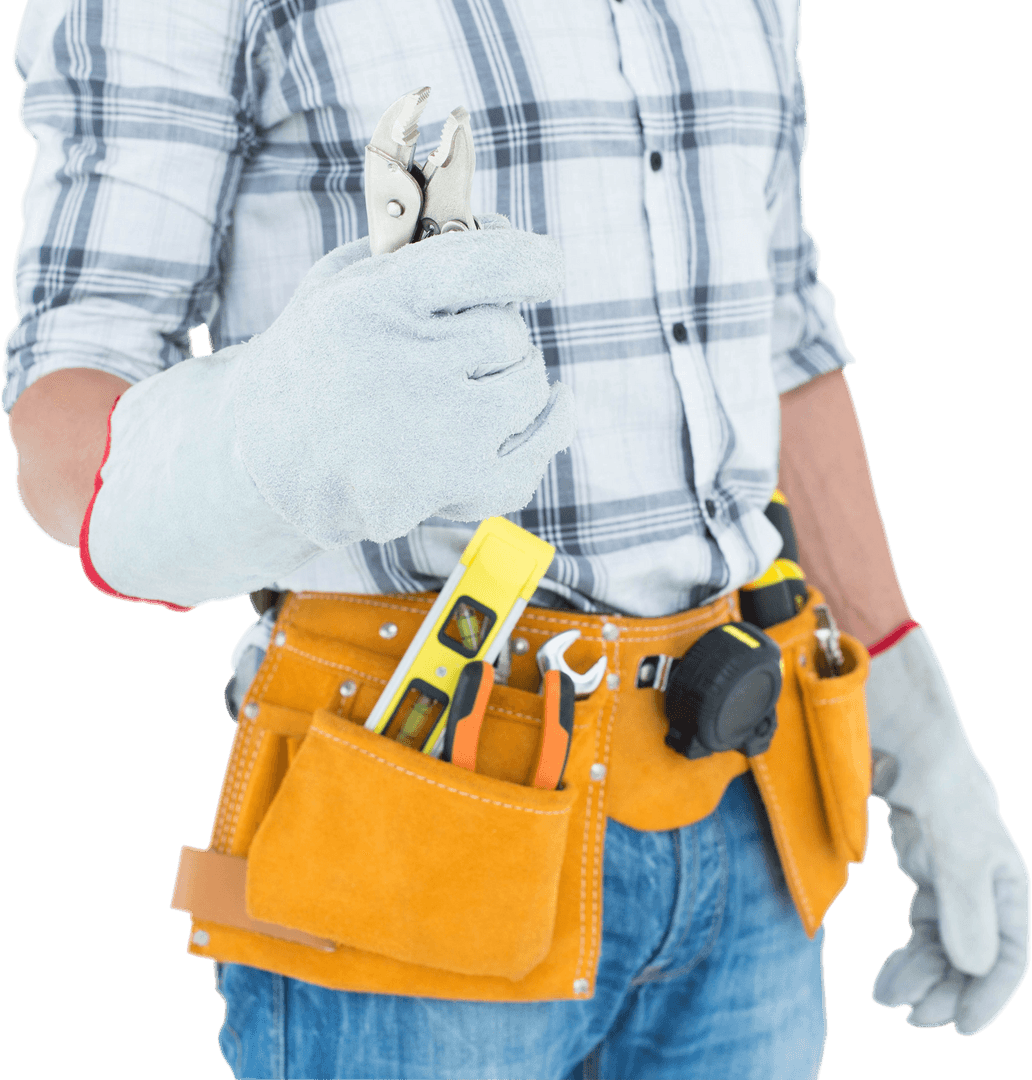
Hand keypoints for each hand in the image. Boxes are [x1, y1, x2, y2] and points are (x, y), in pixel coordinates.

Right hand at [235, 214, 574, 544]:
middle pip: (507, 333)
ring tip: (478, 380)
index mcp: (376, 304)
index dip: (531, 261)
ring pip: (528, 387)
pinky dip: (547, 430)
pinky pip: (531, 457)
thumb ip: (411, 248)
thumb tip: (502, 225)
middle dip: (495, 333)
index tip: (547, 266)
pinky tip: (553, 408)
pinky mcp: (449, 488)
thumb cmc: (311, 362)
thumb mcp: (337, 285)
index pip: (487, 264)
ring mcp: (433, 436)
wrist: (263, 465)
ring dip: (514, 379)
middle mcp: (407, 369)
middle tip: (464, 342)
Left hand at [865, 625, 1029, 1033]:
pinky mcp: (921, 862)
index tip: (959, 1023)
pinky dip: (909, 947)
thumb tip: (973, 967)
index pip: (1012, 953)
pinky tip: (890, 970)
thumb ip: (963, 900)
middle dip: (948, 988)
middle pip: (974, 953)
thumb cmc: (932, 770)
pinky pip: (923, 920)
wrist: (894, 725)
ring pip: (946, 941)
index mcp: (1005, 876)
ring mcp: (950, 871)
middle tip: (915, 1018)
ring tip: (891, 999)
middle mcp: (983, 879)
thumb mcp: (952, 836)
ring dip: (924, 973)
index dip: (989, 994)